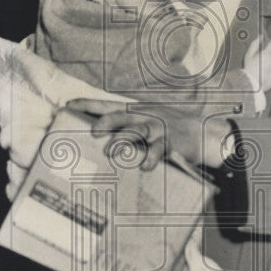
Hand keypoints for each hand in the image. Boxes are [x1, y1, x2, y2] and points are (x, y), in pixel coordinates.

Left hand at [66, 98, 189, 169]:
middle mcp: (144, 117)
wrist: (202, 133)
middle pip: (121, 115)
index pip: (107, 104)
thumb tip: (96, 140)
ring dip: (123, 140)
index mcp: (134, 111)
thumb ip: (123, 129)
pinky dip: (151, 158)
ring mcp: (158, 128)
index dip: (88, 104)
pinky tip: (144, 166)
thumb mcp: (144, 123)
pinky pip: (159, 150)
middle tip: (93, 132)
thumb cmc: (166, 131)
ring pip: (138, 130)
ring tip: (112, 151)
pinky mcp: (170, 143)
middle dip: (106, 121)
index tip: (68, 105)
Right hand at [243, 34, 270, 93]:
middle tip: (261, 62)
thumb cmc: (248, 70)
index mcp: (267, 54)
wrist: (250, 86)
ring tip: (263, 70)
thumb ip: (255, 44)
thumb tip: (261, 37)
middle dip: (270, 56)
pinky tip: (266, 75)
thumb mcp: (248, 55)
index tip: (268, 47)